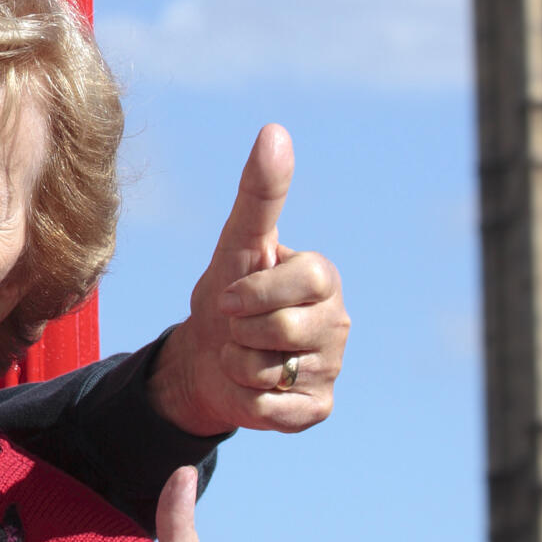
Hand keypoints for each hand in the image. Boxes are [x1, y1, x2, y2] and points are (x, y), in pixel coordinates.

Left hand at [149, 123, 346, 436]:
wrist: (205, 357)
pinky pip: (275, 410)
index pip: (305, 280)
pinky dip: (247, 400)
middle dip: (241, 329)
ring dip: (238, 364)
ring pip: (274, 372)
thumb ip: (259, 192)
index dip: (256, 291)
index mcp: (324, 278)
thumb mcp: (237, 242)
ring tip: (242, 353)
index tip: (230, 296)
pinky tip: (250, 387)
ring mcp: (333, 368)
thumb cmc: (226, 291)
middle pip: (288, 330)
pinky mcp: (317, 409)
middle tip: (236, 326)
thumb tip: (275, 131)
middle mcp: (337, 322)